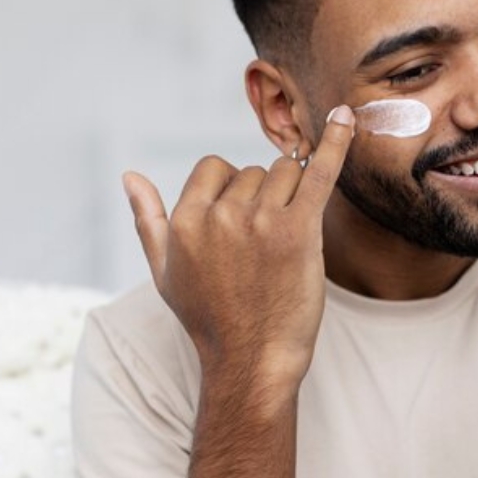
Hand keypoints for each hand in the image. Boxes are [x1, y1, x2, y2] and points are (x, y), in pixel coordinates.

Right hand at [123, 105, 355, 397]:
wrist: (253, 361)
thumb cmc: (210, 319)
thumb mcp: (164, 272)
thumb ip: (147, 220)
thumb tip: (129, 176)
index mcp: (186, 219)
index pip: (217, 167)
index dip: (232, 191)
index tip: (242, 225)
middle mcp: (220, 215)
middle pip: (255, 171)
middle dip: (265, 198)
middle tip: (266, 246)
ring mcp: (261, 221)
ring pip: (287, 172)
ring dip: (294, 195)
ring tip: (289, 239)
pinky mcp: (300, 231)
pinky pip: (319, 173)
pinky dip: (336, 143)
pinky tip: (347, 116)